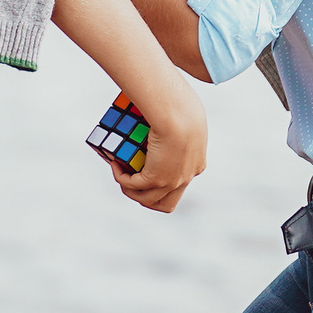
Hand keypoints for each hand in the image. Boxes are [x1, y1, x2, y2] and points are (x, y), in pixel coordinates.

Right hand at [112, 95, 206, 213]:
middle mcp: (185, 178)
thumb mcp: (184, 119)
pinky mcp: (156, 179)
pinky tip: (116, 165)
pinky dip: (121, 178)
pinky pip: (133, 186)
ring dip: (130, 190)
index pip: (179, 185)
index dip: (161, 183)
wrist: (179, 114)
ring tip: (120, 173)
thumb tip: (164, 120)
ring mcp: (171, 182)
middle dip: (146, 197)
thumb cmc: (183, 108)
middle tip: (131, 180)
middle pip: (165, 203)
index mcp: (196, 165)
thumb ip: (177, 125)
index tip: (148, 167)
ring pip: (147, 200)